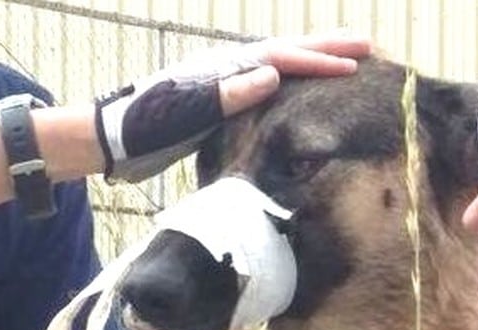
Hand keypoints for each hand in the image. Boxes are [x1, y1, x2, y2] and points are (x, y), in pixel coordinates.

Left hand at [95, 34, 370, 181]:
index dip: (318, 62)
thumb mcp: (184, 112)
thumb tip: (273, 74)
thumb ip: (227, 93)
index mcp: (222, 67)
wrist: (110, 136)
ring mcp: (221, 80)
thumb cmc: (143, 126)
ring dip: (311, 56)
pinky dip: (289, 76)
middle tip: (367, 44)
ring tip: (343, 54)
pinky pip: (263, 81)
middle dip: (326, 47)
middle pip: (284, 49)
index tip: (355, 66)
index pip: (280, 59)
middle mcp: (225, 67)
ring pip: (276, 60)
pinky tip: (296, 81)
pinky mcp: (217, 99)